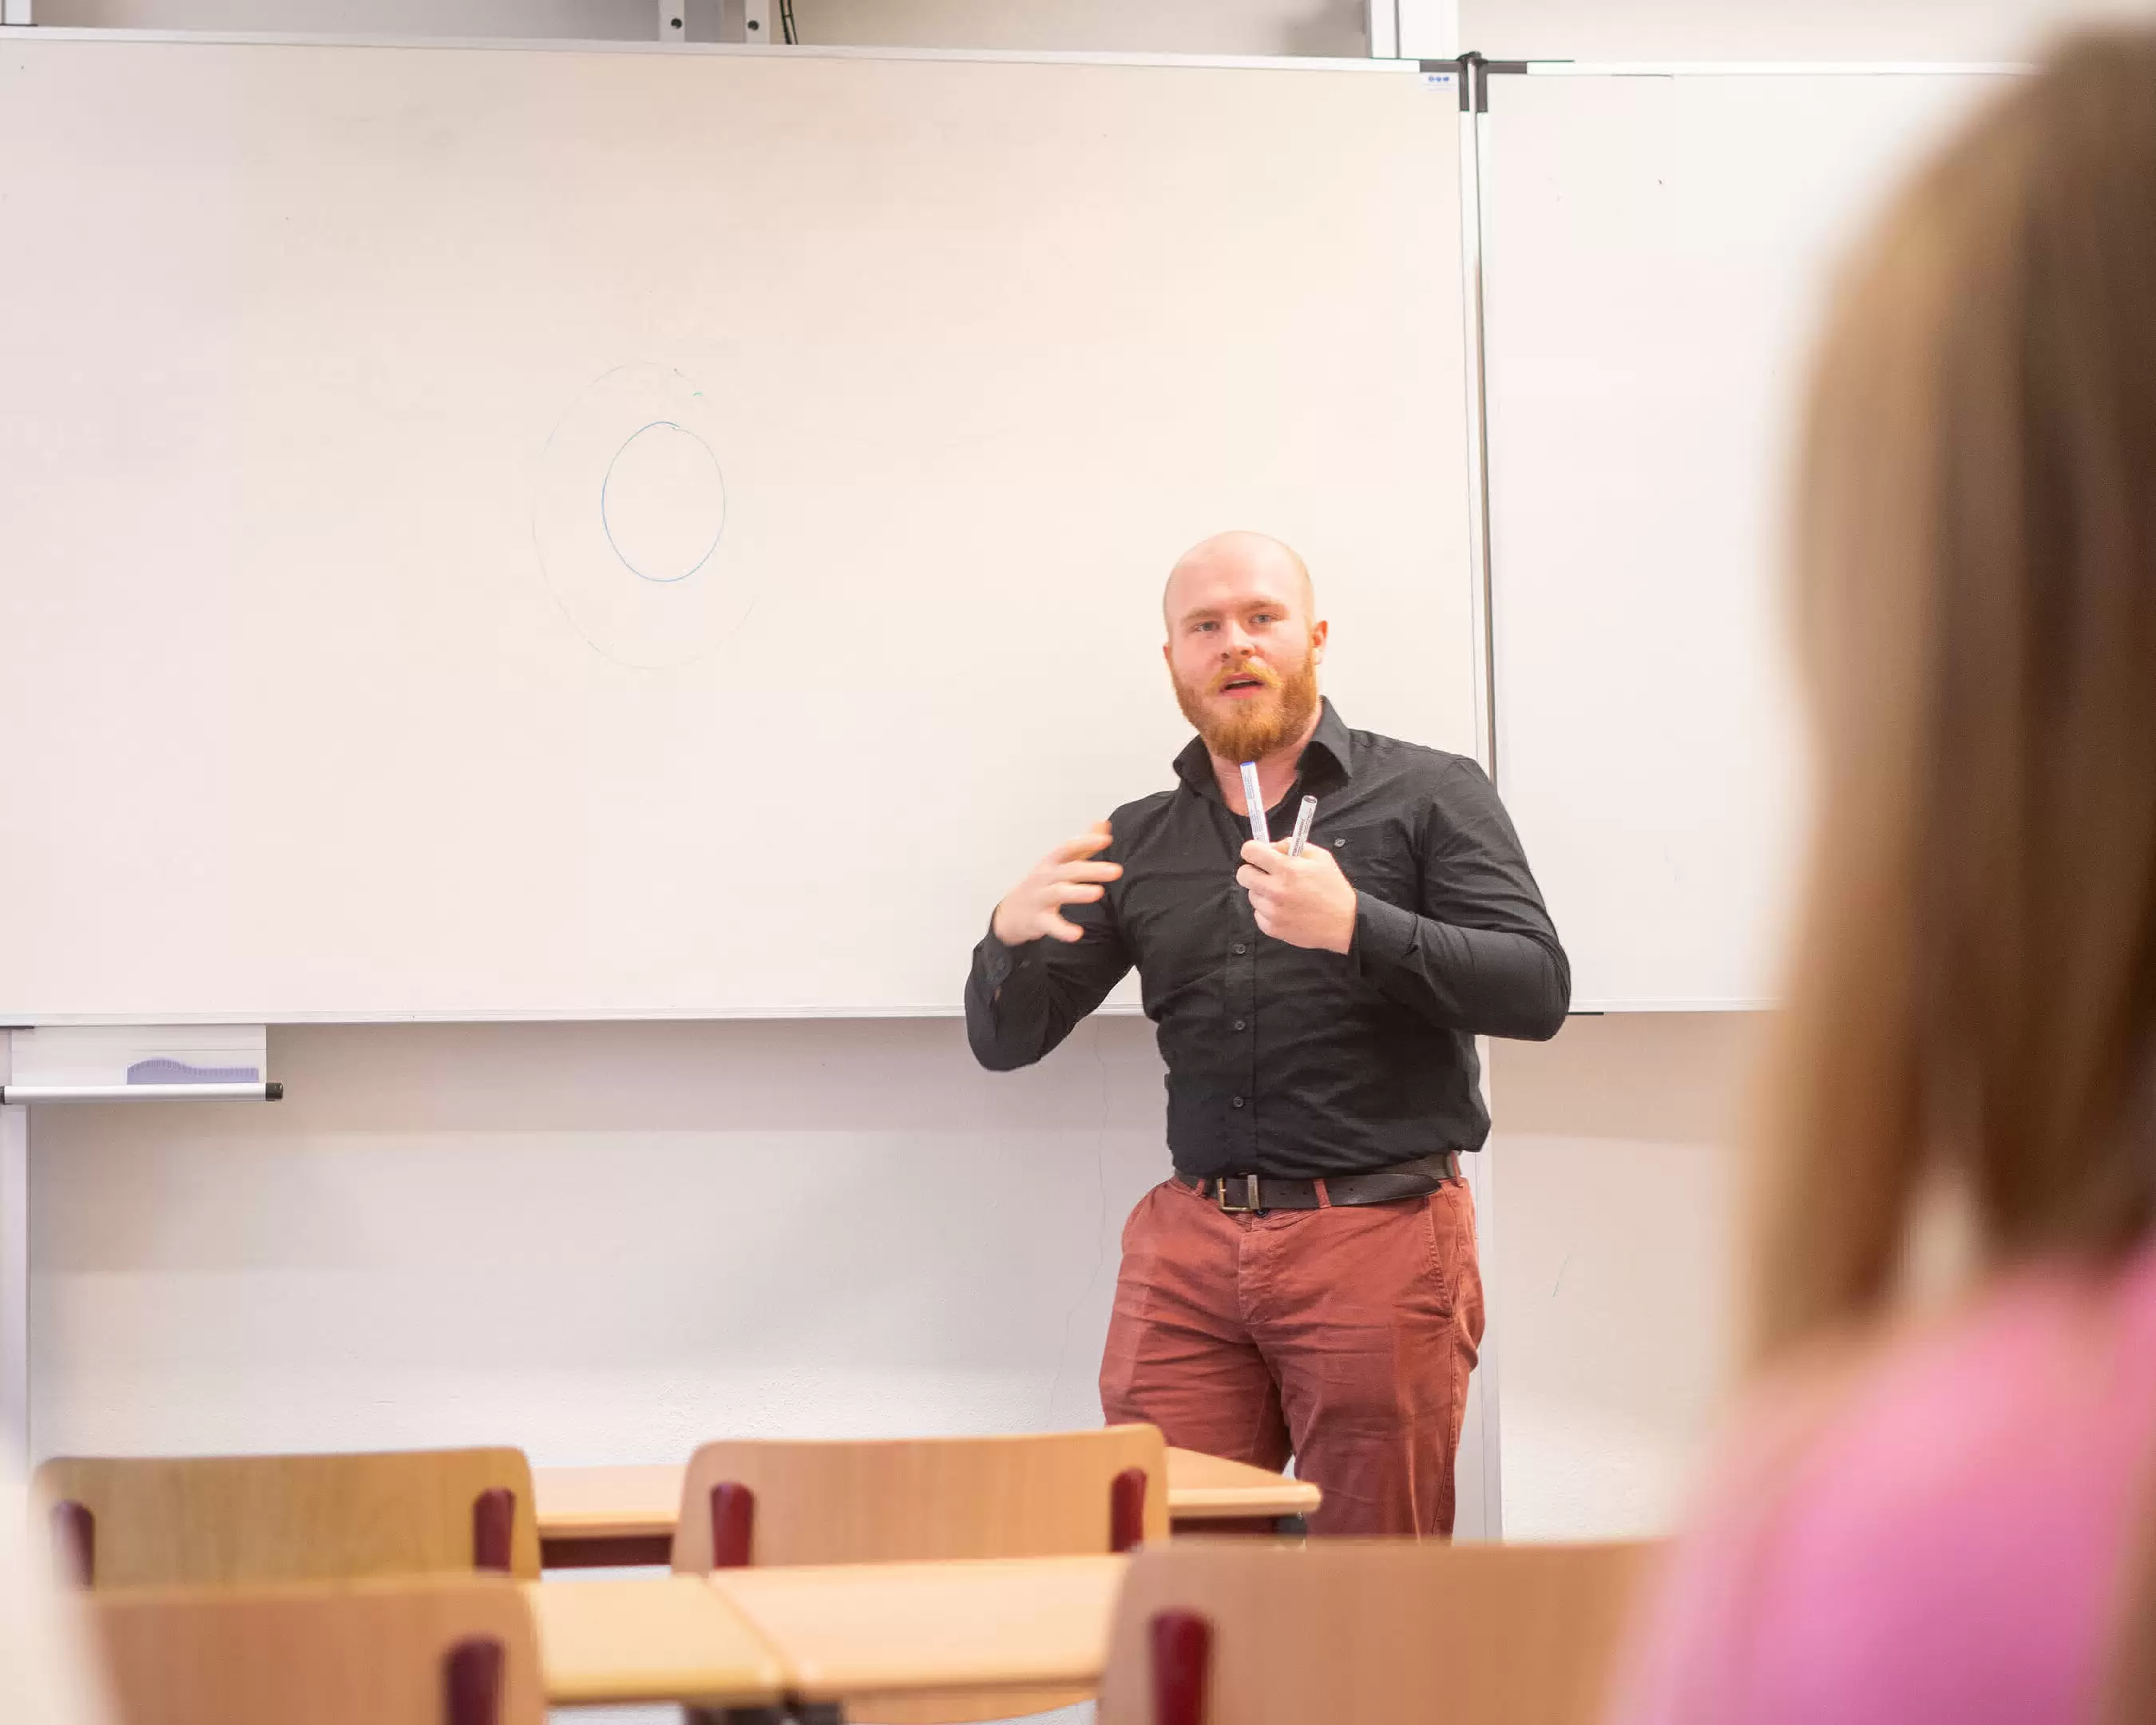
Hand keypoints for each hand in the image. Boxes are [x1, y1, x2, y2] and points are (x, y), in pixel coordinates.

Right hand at [992, 822, 1122, 944]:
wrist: (1010, 913)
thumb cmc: (1041, 885)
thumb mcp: (1058, 863)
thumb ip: (1082, 846)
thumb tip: (1103, 824)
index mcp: (1051, 862)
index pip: (1068, 848)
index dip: (1086, 842)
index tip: (1106, 840)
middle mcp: (1045, 877)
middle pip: (1069, 870)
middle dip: (1092, 870)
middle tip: (1116, 871)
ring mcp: (1040, 898)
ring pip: (1059, 893)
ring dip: (1078, 893)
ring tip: (1098, 893)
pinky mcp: (1037, 920)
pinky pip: (1050, 925)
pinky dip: (1063, 930)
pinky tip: (1076, 934)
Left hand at [1237, 839, 1356, 953]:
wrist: (1344, 923)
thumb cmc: (1333, 888)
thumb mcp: (1320, 857)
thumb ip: (1292, 845)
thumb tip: (1271, 846)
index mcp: (1287, 869)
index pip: (1250, 851)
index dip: (1252, 850)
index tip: (1258, 853)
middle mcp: (1275, 889)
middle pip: (1243, 874)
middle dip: (1253, 870)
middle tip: (1267, 873)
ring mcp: (1272, 911)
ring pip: (1252, 894)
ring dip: (1262, 892)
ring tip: (1283, 894)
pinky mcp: (1271, 928)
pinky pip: (1258, 913)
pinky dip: (1268, 910)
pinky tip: (1285, 909)